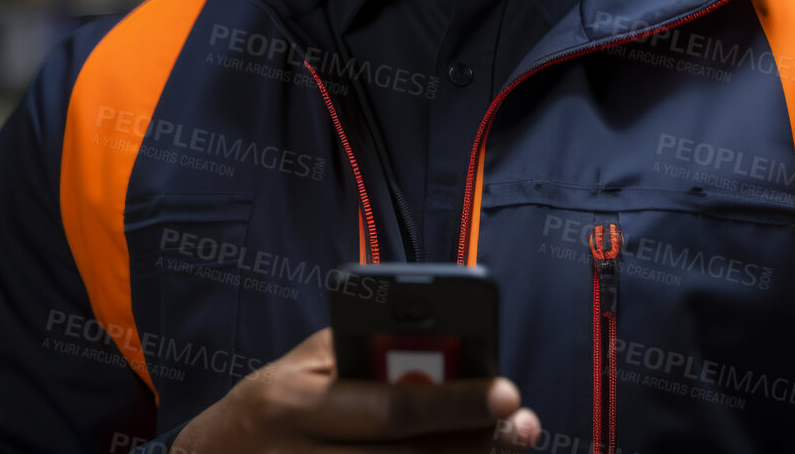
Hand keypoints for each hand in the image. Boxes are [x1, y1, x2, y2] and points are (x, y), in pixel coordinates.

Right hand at [170, 327, 539, 452]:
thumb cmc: (271, 402)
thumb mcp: (301, 366)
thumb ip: (359, 354)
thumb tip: (442, 352)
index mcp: (294, 407)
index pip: (388, 407)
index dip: (452, 401)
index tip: (506, 390)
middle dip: (474, 442)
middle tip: (523, 425)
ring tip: (501, 442)